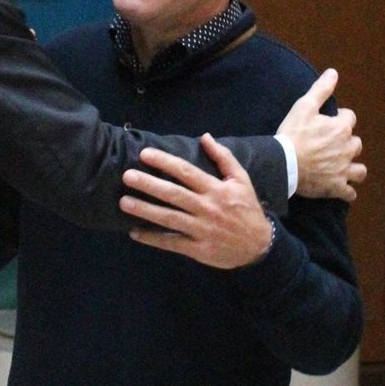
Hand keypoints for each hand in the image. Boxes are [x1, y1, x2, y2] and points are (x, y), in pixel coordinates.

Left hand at [119, 133, 272, 268]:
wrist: (260, 246)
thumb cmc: (247, 208)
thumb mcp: (241, 180)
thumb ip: (223, 157)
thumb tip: (205, 136)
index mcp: (216, 189)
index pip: (186, 172)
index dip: (165, 162)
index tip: (145, 154)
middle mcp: (207, 208)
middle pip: (174, 194)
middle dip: (149, 184)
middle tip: (127, 176)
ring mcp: (201, 229)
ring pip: (169, 218)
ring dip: (145, 210)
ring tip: (124, 202)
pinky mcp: (198, 249)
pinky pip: (172, 243)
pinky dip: (153, 238)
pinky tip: (134, 232)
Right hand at [277, 68, 366, 201]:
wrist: (284, 163)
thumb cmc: (293, 133)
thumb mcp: (304, 106)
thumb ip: (321, 90)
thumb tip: (333, 73)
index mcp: (341, 128)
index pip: (350, 118)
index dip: (339, 118)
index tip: (326, 122)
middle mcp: (348, 149)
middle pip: (356, 143)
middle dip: (346, 142)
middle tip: (330, 144)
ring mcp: (344, 170)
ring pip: (360, 170)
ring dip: (353, 168)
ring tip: (342, 166)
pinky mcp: (337, 187)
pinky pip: (350, 192)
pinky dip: (347, 190)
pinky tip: (340, 188)